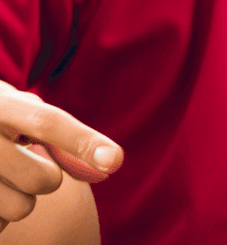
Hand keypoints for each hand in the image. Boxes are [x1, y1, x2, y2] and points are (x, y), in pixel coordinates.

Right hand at [0, 80, 120, 232]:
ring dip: (19, 199)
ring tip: (0, 178)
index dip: (83, 141)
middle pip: (41, 178)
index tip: (115, 161)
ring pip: (21, 208)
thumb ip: (64, 137)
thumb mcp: (21, 113)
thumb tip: (109, 165)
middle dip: (47, 177)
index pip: (45, 122)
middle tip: (26, 163)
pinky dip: (0, 215)